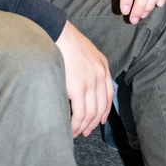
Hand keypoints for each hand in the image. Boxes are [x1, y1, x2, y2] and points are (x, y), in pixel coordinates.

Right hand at [54, 21, 113, 136]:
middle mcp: (100, 75)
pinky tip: (71, 129)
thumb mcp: (85, 51)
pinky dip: (76, 124)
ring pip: (91, 113)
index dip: (104, 111)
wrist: (57, 32)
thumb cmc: (65, 40)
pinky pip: (80, 113)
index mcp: (103, 66)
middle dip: (93, 123)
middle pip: (101, 107)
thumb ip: (88, 66)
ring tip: (76, 133)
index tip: (100, 121)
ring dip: (83, 127)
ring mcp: (90, 82)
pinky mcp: (78, 88)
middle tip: (85, 132)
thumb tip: (81, 83)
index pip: (108, 95)